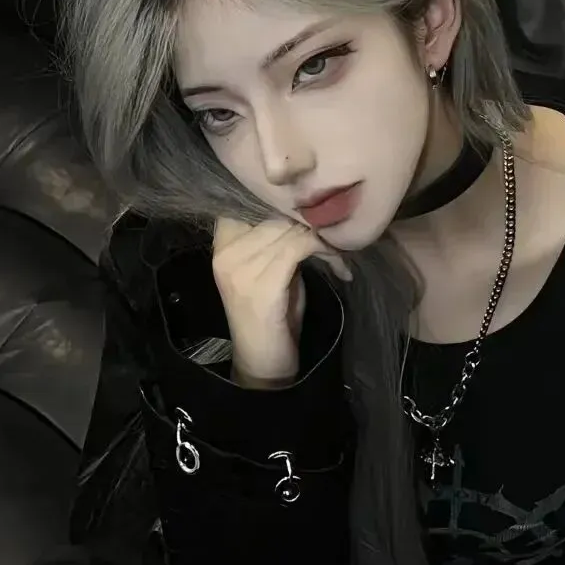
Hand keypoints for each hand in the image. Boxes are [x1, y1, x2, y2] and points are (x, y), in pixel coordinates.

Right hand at [212, 217, 350, 387]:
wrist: (263, 362)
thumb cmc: (272, 315)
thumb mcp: (269, 269)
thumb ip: (277, 239)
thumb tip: (306, 210)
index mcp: (222, 244)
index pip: (251, 201)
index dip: (286, 206)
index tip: (314, 221)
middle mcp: (225, 253)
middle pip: (276, 214)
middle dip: (312, 225)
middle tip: (336, 242)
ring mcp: (241, 269)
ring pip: (292, 230)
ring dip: (325, 242)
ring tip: (339, 258)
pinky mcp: (263, 285)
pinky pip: (302, 248)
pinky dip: (329, 255)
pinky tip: (341, 271)